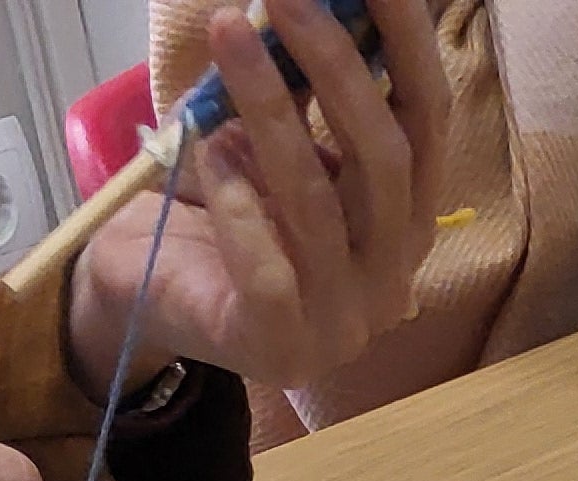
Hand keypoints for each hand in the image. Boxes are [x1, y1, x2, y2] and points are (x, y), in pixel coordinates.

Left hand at [63, 0, 446, 399]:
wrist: (151, 298)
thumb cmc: (225, 211)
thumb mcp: (276, 138)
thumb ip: (308, 93)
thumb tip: (314, 1)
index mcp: (404, 221)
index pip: (426, 124)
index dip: (407, 46)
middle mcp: (390, 278)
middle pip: (386, 162)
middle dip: (336, 67)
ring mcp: (342, 325)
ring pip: (319, 206)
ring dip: (270, 109)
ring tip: (229, 35)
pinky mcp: (283, 350)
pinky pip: (269, 270)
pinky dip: (236, 204)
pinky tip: (207, 154)